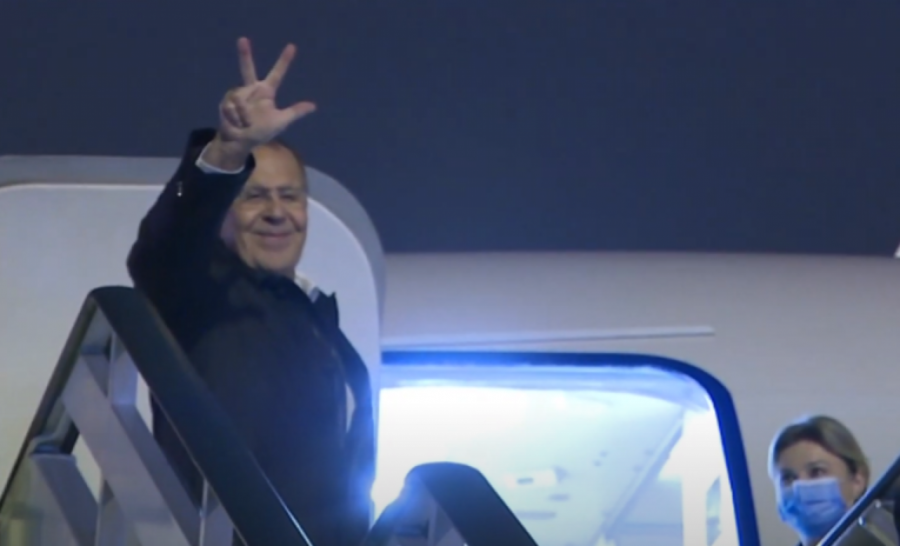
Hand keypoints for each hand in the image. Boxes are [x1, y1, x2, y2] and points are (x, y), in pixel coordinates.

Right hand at [216, 37, 315, 151]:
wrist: (241, 142)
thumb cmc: (262, 131)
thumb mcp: (281, 121)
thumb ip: (295, 112)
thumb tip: (314, 106)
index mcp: (266, 92)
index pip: (277, 74)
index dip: (284, 61)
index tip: (292, 47)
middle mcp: (252, 89)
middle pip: (248, 69)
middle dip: (245, 55)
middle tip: (243, 39)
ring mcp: (237, 94)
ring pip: (240, 100)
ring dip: (244, 116)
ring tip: (246, 124)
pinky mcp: (226, 101)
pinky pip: (231, 107)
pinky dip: (235, 118)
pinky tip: (236, 123)